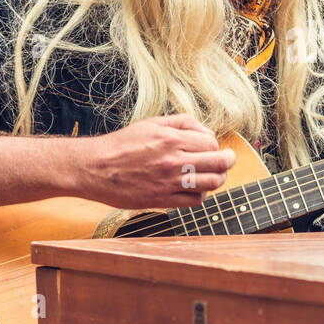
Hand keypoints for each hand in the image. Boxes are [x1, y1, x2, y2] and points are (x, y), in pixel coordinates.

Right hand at [73, 114, 236, 208]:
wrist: (96, 168)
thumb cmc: (123, 144)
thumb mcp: (152, 123)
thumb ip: (182, 123)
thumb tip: (206, 131)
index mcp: (172, 139)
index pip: (212, 143)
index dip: (215, 145)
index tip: (211, 147)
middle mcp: (174, 161)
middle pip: (218, 163)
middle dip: (227, 162)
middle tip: (227, 161)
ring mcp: (170, 182)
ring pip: (212, 183)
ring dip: (217, 179)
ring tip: (214, 176)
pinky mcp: (163, 200)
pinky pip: (195, 200)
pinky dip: (201, 194)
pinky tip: (194, 189)